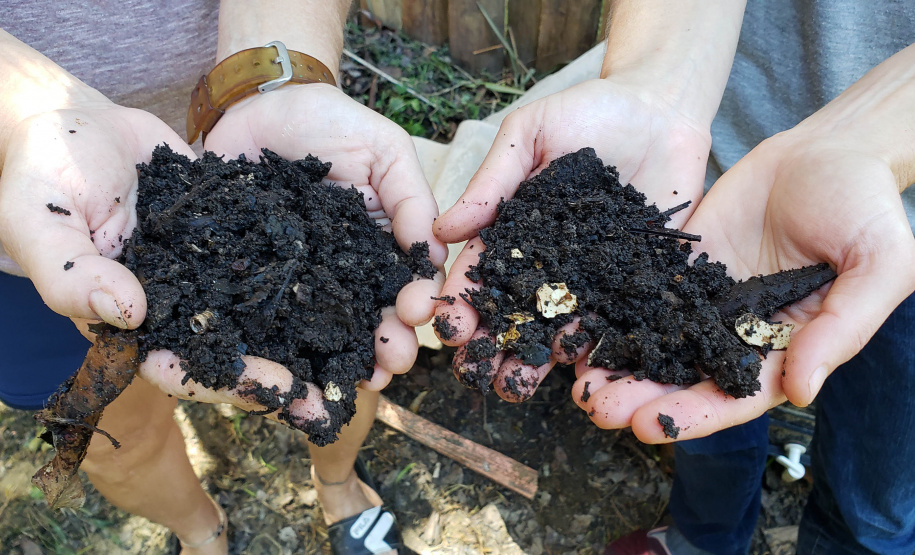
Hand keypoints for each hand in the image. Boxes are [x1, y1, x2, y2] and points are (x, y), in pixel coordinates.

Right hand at [0, 104, 338, 428]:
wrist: (67, 122)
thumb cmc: (40, 175)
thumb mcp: (40, 225)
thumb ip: (73, 274)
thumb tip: (128, 314)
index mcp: (130, 322)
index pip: (182, 367)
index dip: (229, 381)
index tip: (277, 386)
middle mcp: (177, 305)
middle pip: (236, 351)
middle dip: (285, 376)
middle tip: (336, 395)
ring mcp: (207, 272)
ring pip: (264, 313)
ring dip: (308, 335)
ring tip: (362, 350)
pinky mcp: (232, 235)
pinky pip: (273, 259)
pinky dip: (310, 274)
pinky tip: (356, 282)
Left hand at [203, 83, 447, 389]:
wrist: (258, 107)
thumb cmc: (331, 122)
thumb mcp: (385, 150)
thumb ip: (410, 199)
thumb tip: (435, 257)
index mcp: (385, 243)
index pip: (410, 281)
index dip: (418, 301)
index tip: (417, 312)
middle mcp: (350, 270)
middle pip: (376, 317)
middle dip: (390, 343)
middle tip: (392, 362)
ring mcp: (305, 279)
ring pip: (331, 329)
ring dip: (349, 360)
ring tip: (361, 380)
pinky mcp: (261, 279)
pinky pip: (275, 316)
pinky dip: (289, 346)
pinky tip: (301, 369)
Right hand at [431, 78, 711, 400]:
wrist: (661, 107)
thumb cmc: (587, 111)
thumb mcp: (529, 135)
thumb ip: (492, 182)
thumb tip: (440, 231)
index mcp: (516, 231)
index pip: (482, 273)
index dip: (461, 301)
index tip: (446, 328)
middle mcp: (550, 262)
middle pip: (515, 311)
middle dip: (492, 344)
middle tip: (475, 375)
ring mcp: (593, 276)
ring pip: (559, 326)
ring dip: (535, 359)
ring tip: (516, 386)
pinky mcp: (637, 281)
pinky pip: (617, 319)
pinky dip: (599, 346)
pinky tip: (582, 371)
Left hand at [574, 129, 914, 442]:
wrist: (830, 149)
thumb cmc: (866, 207)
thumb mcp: (877, 264)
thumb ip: (841, 327)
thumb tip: (801, 390)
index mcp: (787, 347)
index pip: (737, 395)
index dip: (694, 415)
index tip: (646, 427)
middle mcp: (741, 332)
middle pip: (686, 376)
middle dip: (640, 396)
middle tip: (594, 409)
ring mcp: (709, 300)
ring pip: (659, 341)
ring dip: (620, 364)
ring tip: (577, 383)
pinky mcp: (684, 267)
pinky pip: (646, 294)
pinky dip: (616, 314)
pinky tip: (582, 327)